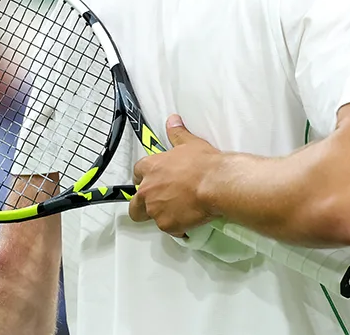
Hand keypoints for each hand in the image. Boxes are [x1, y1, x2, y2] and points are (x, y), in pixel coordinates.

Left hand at [129, 115, 220, 235]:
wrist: (215, 183)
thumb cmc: (203, 163)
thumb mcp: (189, 143)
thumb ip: (177, 133)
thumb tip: (173, 119)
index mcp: (151, 168)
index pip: (137, 173)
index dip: (144, 178)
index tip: (152, 180)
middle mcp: (148, 190)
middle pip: (134, 204)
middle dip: (142, 205)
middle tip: (159, 203)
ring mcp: (155, 209)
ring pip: (151, 217)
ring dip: (162, 215)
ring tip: (179, 211)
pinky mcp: (167, 225)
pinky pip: (169, 229)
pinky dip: (177, 226)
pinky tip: (189, 220)